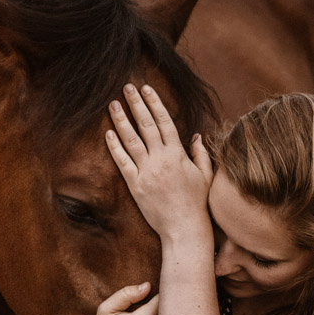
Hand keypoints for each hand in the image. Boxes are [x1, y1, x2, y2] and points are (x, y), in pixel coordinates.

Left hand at [105, 83, 214, 240]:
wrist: (184, 228)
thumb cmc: (197, 203)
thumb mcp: (205, 175)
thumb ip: (199, 153)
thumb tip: (195, 135)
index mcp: (178, 154)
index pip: (164, 121)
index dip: (154, 103)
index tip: (146, 88)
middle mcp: (161, 159)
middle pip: (146, 125)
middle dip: (136, 104)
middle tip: (127, 86)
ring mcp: (146, 172)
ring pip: (131, 140)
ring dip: (121, 120)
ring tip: (113, 104)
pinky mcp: (135, 186)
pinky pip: (122, 162)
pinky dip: (115, 147)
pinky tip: (108, 133)